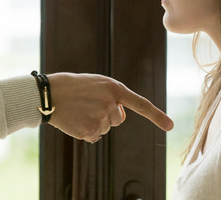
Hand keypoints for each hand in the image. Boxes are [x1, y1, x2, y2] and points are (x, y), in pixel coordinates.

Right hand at [45, 73, 173, 142]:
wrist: (50, 94)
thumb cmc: (74, 87)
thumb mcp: (98, 84)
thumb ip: (113, 97)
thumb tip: (119, 117)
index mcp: (114, 88)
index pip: (141, 104)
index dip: (157, 116)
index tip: (170, 126)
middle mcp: (111, 104)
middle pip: (118, 119)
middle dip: (106, 114)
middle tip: (88, 103)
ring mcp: (101, 119)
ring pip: (105, 128)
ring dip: (94, 122)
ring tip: (79, 109)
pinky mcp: (90, 131)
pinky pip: (95, 136)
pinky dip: (86, 131)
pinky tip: (76, 119)